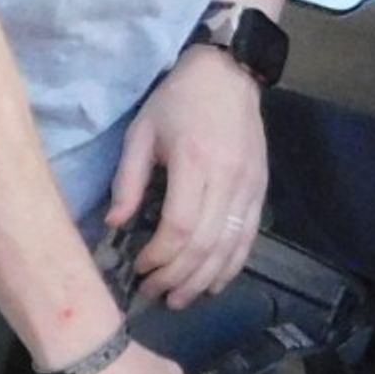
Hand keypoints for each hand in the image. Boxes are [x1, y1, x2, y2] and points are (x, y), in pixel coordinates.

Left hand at [108, 45, 267, 307]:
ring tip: (180, 300)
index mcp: (194, 162)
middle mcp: (227, 179)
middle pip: (206, 244)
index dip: (161, 255)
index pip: (181, 225)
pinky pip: (249, 237)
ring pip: (230, 247)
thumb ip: (128, 180)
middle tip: (154, 294)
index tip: (140, 267)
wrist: (229, 74)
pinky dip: (232, 265)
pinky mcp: (260, 190)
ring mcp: (249, 187)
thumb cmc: (178, 100)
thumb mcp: (141, 132)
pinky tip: (214, 283)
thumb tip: (114, 225)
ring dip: (204, 279)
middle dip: (178, 276)